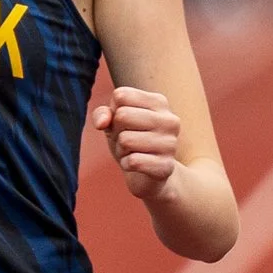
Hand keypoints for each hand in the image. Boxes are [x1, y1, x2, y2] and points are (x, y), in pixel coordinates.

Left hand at [93, 85, 180, 201]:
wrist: (149, 176)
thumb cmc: (131, 141)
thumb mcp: (113, 123)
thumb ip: (102, 114)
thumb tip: (102, 123)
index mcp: (159, 102)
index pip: (121, 96)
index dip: (114, 112)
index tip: (124, 123)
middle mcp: (169, 120)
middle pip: (122, 115)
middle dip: (117, 131)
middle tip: (127, 140)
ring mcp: (171, 144)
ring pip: (126, 139)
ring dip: (121, 150)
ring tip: (133, 152)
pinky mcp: (166, 166)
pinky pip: (132, 161)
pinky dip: (126, 164)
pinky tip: (137, 165)